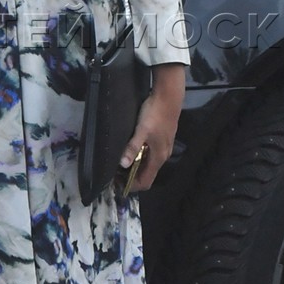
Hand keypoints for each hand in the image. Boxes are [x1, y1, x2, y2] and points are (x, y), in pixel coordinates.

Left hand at [120, 63, 184, 194]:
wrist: (169, 97)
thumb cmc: (155, 114)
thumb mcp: (141, 130)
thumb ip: (133, 148)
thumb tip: (122, 164)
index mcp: (158, 157)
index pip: (145, 182)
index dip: (131, 186)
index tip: (116, 182)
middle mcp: (162, 156)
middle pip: (146, 175)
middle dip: (131, 177)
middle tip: (114, 172)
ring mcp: (164, 148)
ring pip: (148, 165)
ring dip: (135, 167)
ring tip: (119, 161)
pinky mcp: (162, 140)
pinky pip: (150, 156)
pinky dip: (140, 158)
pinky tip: (131, 149)